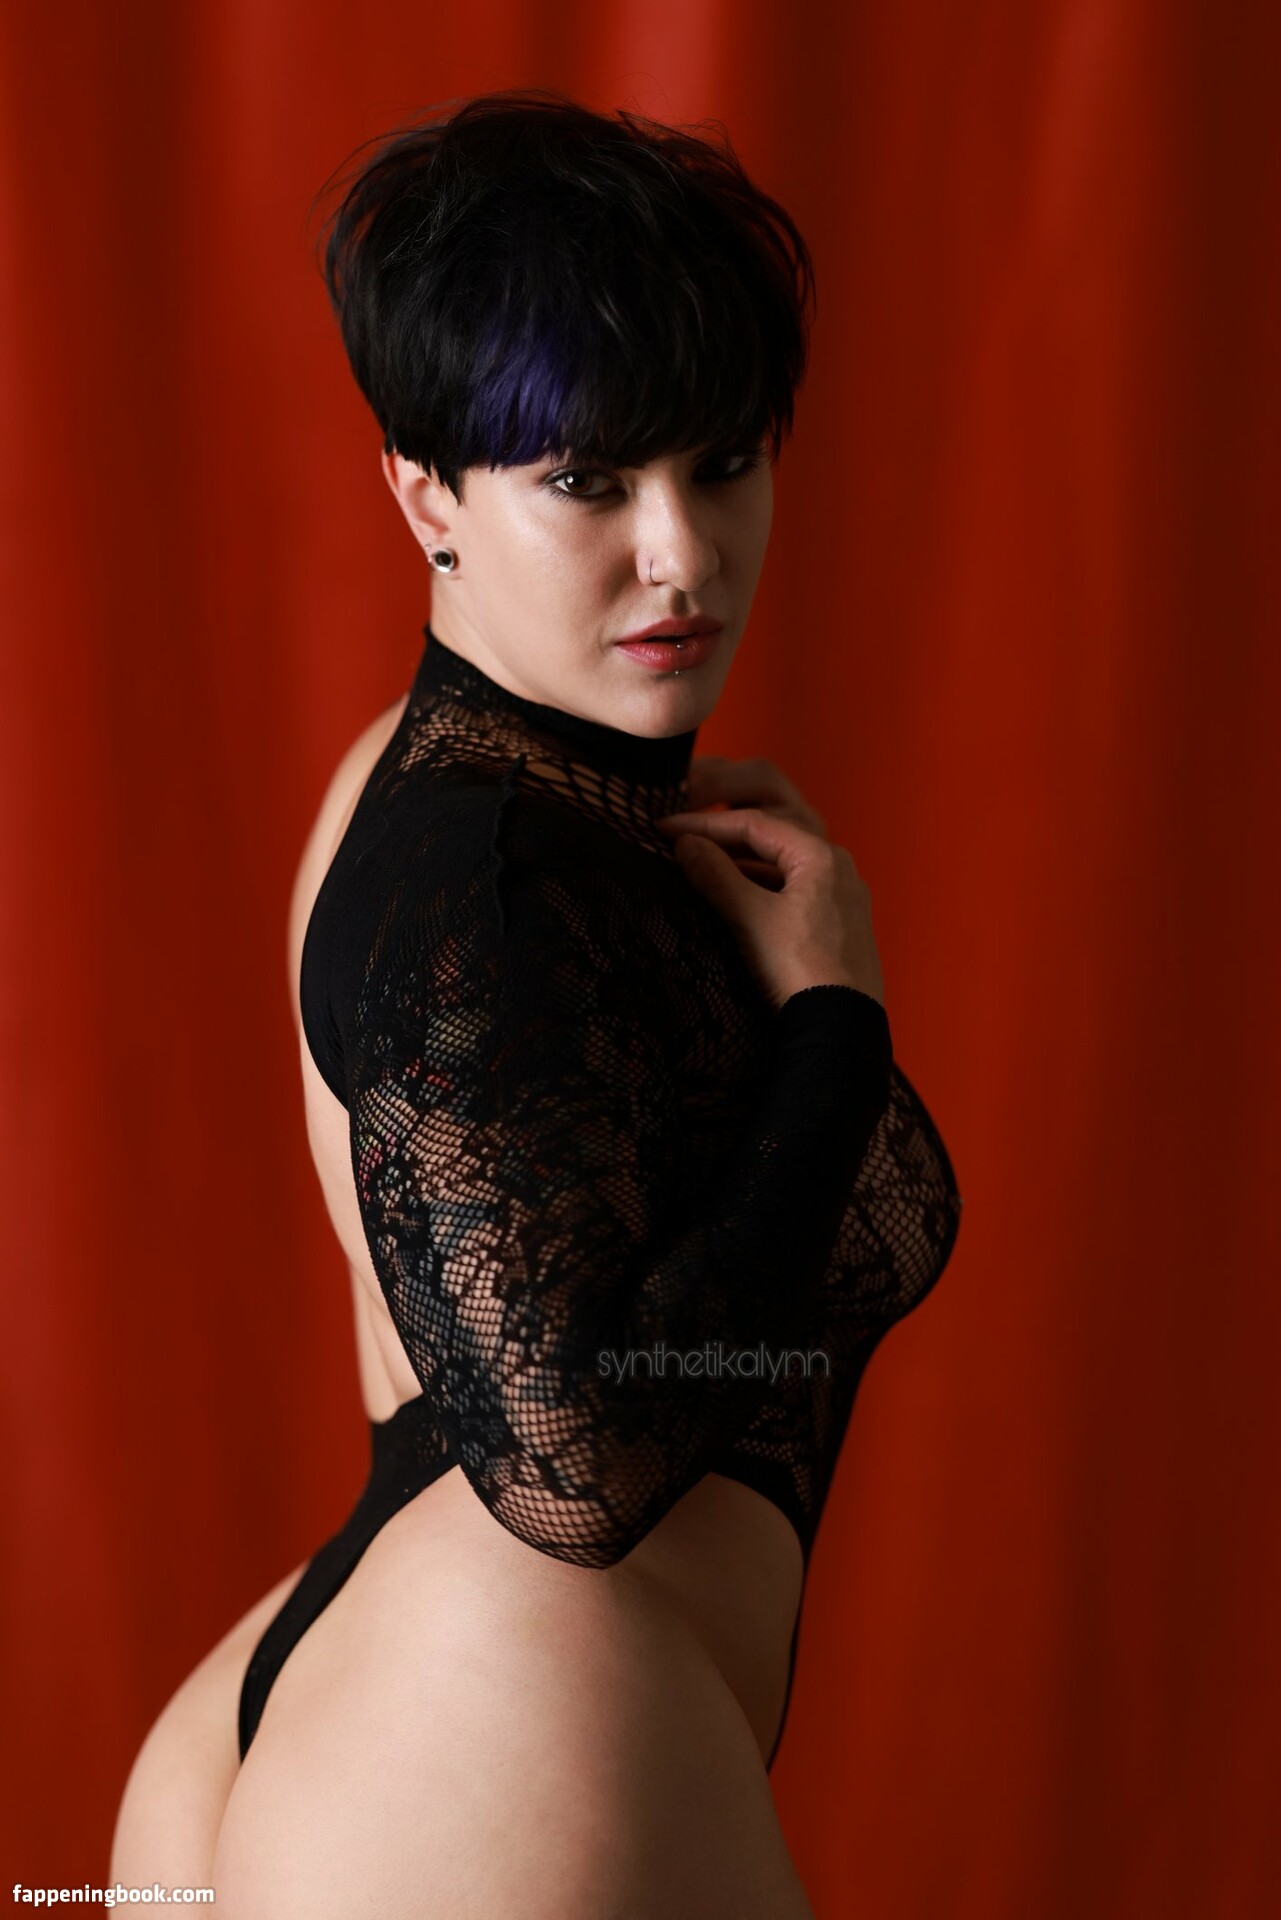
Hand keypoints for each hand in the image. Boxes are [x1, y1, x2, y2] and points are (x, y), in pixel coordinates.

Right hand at [653, 804, 885, 1011]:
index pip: (755, 824)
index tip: (665, 829)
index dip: (704, 825)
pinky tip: (732, 903)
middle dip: (721, 844)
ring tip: (696, 872)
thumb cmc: (801, 970)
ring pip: (781, 872)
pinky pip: (792, 896)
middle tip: (676, 845)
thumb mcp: (751, 918)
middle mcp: (838, 871)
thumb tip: (685, 845)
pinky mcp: (838, 929)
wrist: (840, 1031)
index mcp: (823, 857)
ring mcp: (841, 901)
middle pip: (770, 844)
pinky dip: (759, 893)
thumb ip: (715, 875)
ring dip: (738, 869)